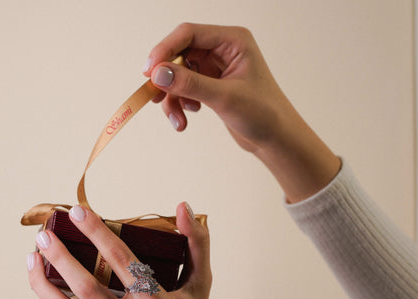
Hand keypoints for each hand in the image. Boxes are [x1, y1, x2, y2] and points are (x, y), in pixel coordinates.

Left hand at [27, 202, 213, 298]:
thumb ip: (197, 243)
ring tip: (31, 258)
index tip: (77, 211)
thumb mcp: (200, 283)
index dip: (97, 232)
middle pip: (85, 285)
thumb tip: (184, 206)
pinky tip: (48, 283)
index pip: (121, 259)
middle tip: (43, 233)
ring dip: (42, 283)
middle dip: (59, 256)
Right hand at [143, 23, 287, 153]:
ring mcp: (216, 69)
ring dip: (173, 98)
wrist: (276, 139)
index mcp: (232, 41)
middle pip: (180, 55)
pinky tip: (186, 119)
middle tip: (154, 97)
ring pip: (180, 76)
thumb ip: (190, 84)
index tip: (149, 71)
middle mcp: (223, 50)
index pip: (189, 34)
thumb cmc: (264, 114)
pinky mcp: (211, 87)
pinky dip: (180, 104)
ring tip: (177, 120)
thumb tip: (158, 74)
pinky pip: (185, 90)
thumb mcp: (225, 98)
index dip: (165, 50)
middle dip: (167, 79)